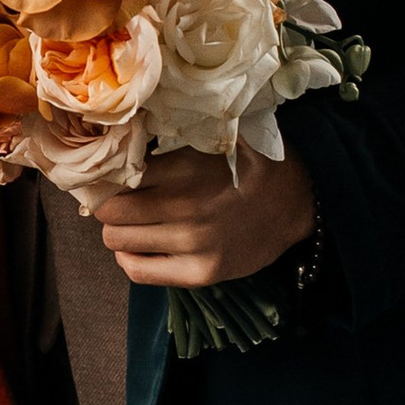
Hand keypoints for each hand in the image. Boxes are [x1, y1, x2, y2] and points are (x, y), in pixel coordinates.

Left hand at [97, 142, 316, 288]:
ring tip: (132, 221)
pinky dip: (130, 258)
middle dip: (108, 203)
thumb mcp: (217, 138)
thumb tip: (125, 130)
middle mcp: (186, 208)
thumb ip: (176, 134)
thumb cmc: (249, 166)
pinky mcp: (201, 273)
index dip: (107, 173)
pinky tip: (140, 246)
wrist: (297, 203)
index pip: (117, 174)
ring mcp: (193, 245)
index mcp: (187, 168)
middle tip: (117, 198)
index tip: (109, 173)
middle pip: (109, 210)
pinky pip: (139, 271)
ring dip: (118, 229)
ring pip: (117, 240)